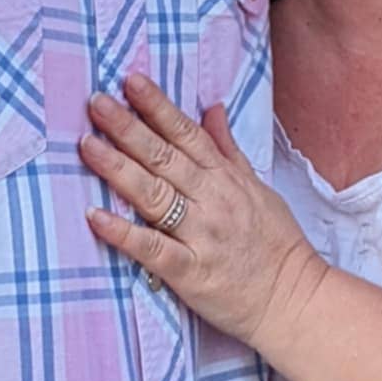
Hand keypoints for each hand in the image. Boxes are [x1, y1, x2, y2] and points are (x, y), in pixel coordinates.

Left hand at [80, 74, 326, 349]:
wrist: (294, 298)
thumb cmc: (276, 244)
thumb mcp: (257, 187)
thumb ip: (228, 150)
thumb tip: (212, 109)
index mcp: (226, 178)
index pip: (186, 134)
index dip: (157, 107)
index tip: (130, 81)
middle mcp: (213, 200)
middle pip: (164, 157)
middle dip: (128, 127)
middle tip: (96, 103)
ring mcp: (201, 235)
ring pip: (154, 194)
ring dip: (119, 168)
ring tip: (87, 145)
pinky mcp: (191, 272)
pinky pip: (152, 248)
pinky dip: (123, 233)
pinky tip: (95, 217)